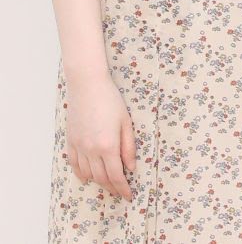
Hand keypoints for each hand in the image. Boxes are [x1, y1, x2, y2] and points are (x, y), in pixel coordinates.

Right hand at [64, 71, 135, 199]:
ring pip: (88, 174)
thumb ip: (128, 147)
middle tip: (120, 191)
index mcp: (108, 146)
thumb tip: (131, 167)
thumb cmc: (110, 100)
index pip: (116, 176)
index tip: (128, 196)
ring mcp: (79, 147)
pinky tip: (88, 176)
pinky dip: (81, 174)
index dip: (123, 188)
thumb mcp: (126, 122)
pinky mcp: (70, 141)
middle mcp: (91, 150)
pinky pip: (74, 165)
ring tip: (108, 183)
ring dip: (98, 182)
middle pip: (101, 178)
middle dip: (112, 188)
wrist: (87, 86)